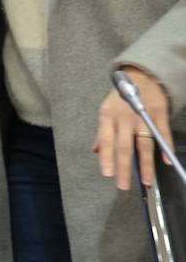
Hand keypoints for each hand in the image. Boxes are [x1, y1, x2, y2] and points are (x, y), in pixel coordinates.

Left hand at [94, 66, 173, 189]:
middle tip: (123, 185)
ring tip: (146, 181)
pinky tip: (167, 162)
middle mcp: (124, 117)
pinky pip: (163, 133)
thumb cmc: (121, 98)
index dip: (106, 158)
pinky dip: (165, 148)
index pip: (106, 140)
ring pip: (144, 144)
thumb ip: (102, 132)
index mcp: (107, 116)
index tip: (107, 174)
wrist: (140, 76)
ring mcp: (142, 115)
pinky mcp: (158, 113)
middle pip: (124, 146)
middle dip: (124, 167)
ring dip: (145, 164)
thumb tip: (95, 151)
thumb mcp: (106, 111)